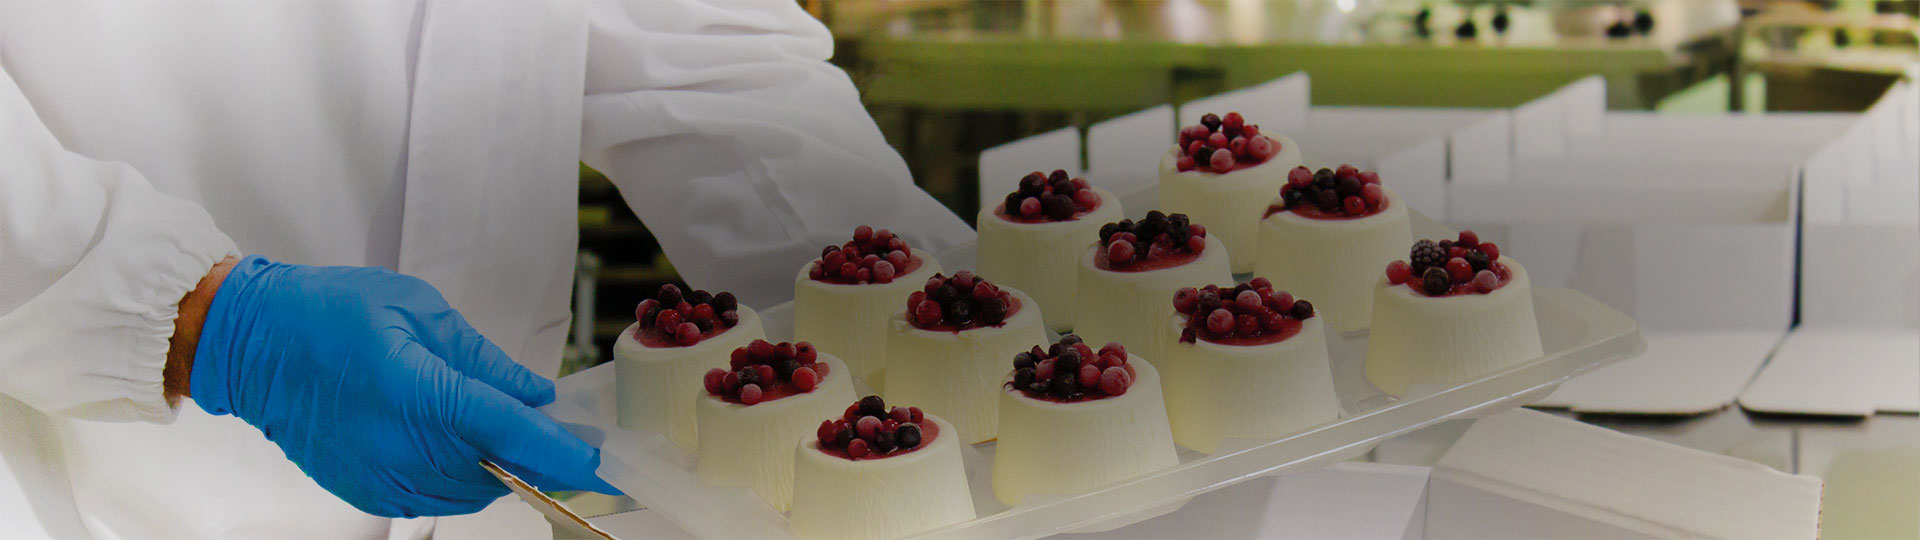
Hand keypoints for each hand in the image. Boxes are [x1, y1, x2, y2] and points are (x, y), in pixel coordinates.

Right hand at [182, 255, 617, 516]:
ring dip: (497, 465)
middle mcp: (404, 447)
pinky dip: (459, 476)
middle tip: (547, 427)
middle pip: (502, 470)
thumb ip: (484, 362)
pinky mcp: (369, 492)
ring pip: (474, 490)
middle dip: (535, 453)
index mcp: (421, 393)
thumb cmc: (330, 315)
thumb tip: (535, 396)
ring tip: (483, 422)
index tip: (607, 467)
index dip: (568, 455)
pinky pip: (437, 498)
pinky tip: (447, 440)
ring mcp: (384, 477)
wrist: (252, 346)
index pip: (515, 435)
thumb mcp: (419, 313)